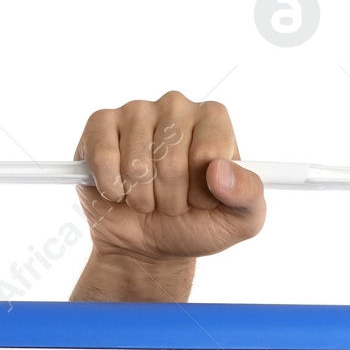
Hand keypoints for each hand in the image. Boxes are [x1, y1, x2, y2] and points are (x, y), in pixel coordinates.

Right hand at [70, 91, 264, 300]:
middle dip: (172, 199)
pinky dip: (112, 188)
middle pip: (171, 161)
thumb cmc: (196, 224)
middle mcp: (176, 106)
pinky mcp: (101, 124)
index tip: (202, 200)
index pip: (208, 154)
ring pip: (137, 165)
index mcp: (214, 119)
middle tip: (172, 204)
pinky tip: (119, 191)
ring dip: (142, 198)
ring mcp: (137, 111)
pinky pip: (103, 157)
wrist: (149, 244)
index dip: (203, 192)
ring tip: (148, 199)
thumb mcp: (240, 221)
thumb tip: (220, 172)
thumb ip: (248, 196)